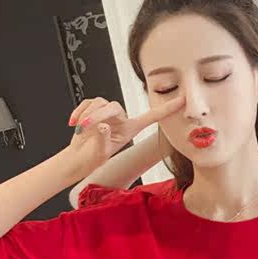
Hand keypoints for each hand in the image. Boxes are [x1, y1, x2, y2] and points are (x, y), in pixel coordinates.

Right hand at [66, 93, 184, 175]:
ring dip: (87, 114)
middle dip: (98, 115)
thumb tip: (104, 126)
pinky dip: (79, 111)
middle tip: (86, 127)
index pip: (153, 117)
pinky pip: (88, 102)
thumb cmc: (92, 158)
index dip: (168, 108)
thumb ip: (103, 140)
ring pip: (100, 102)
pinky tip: (74, 123)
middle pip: (113, 106)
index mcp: (130, 129)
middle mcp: (121, 118)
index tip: (183, 100)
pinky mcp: (93, 107)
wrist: (78, 158)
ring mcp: (108, 113)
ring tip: (81, 128)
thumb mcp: (99, 152)